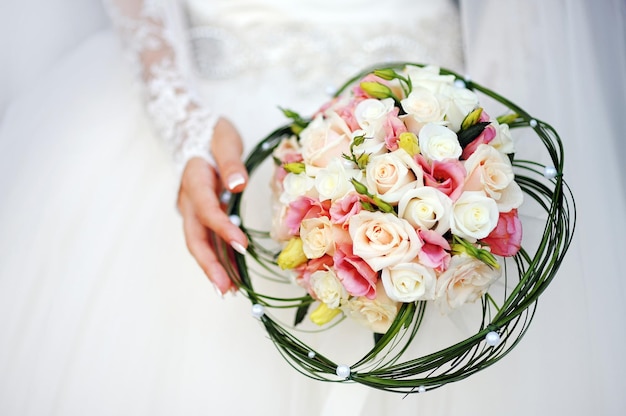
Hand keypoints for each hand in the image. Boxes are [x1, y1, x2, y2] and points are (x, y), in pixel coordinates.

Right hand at [177, 117, 248, 293]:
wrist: (196, 134)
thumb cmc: (214, 136)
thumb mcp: (225, 140)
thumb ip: (230, 162)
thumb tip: (237, 185)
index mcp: (193, 181)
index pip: (206, 210)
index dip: (222, 230)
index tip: (243, 246)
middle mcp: (188, 200)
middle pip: (195, 237)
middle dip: (210, 265)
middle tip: (226, 289)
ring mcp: (192, 211)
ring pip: (200, 244)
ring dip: (214, 267)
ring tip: (231, 291)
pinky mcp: (201, 216)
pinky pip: (209, 240)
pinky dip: (220, 258)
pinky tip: (234, 276)